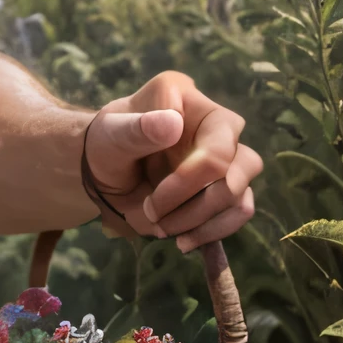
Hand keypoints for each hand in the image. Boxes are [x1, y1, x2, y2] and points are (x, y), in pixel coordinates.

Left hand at [84, 70, 261, 251]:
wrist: (104, 173)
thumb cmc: (107, 144)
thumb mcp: (110, 136)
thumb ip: (136, 129)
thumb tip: (172, 123)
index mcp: (190, 101)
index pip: (217, 144)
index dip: (187, 180)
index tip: (148, 200)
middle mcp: (217, 126)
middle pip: (236, 172)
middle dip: (193, 205)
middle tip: (152, 215)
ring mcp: (226, 157)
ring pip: (239, 196)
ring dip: (201, 222)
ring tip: (163, 229)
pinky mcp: (225, 186)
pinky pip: (238, 212)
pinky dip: (213, 232)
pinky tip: (184, 241)